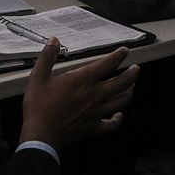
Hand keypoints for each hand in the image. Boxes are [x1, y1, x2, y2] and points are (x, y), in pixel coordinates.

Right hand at [20, 41, 139, 153]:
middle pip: (121, 83)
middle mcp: (94, 95)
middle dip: (132, 74)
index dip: (118, 55)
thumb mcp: (38, 77)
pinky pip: (110, 124)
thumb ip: (47, 57)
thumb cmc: (39, 106)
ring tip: (131, 86)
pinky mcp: (93, 126)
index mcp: (82, 80)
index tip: (125, 50)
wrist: (41, 134)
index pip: (107, 64)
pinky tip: (119, 116)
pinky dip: (117, 120)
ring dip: (129, 93)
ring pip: (121, 102)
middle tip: (136, 68)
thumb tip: (54, 40)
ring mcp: (96, 112)